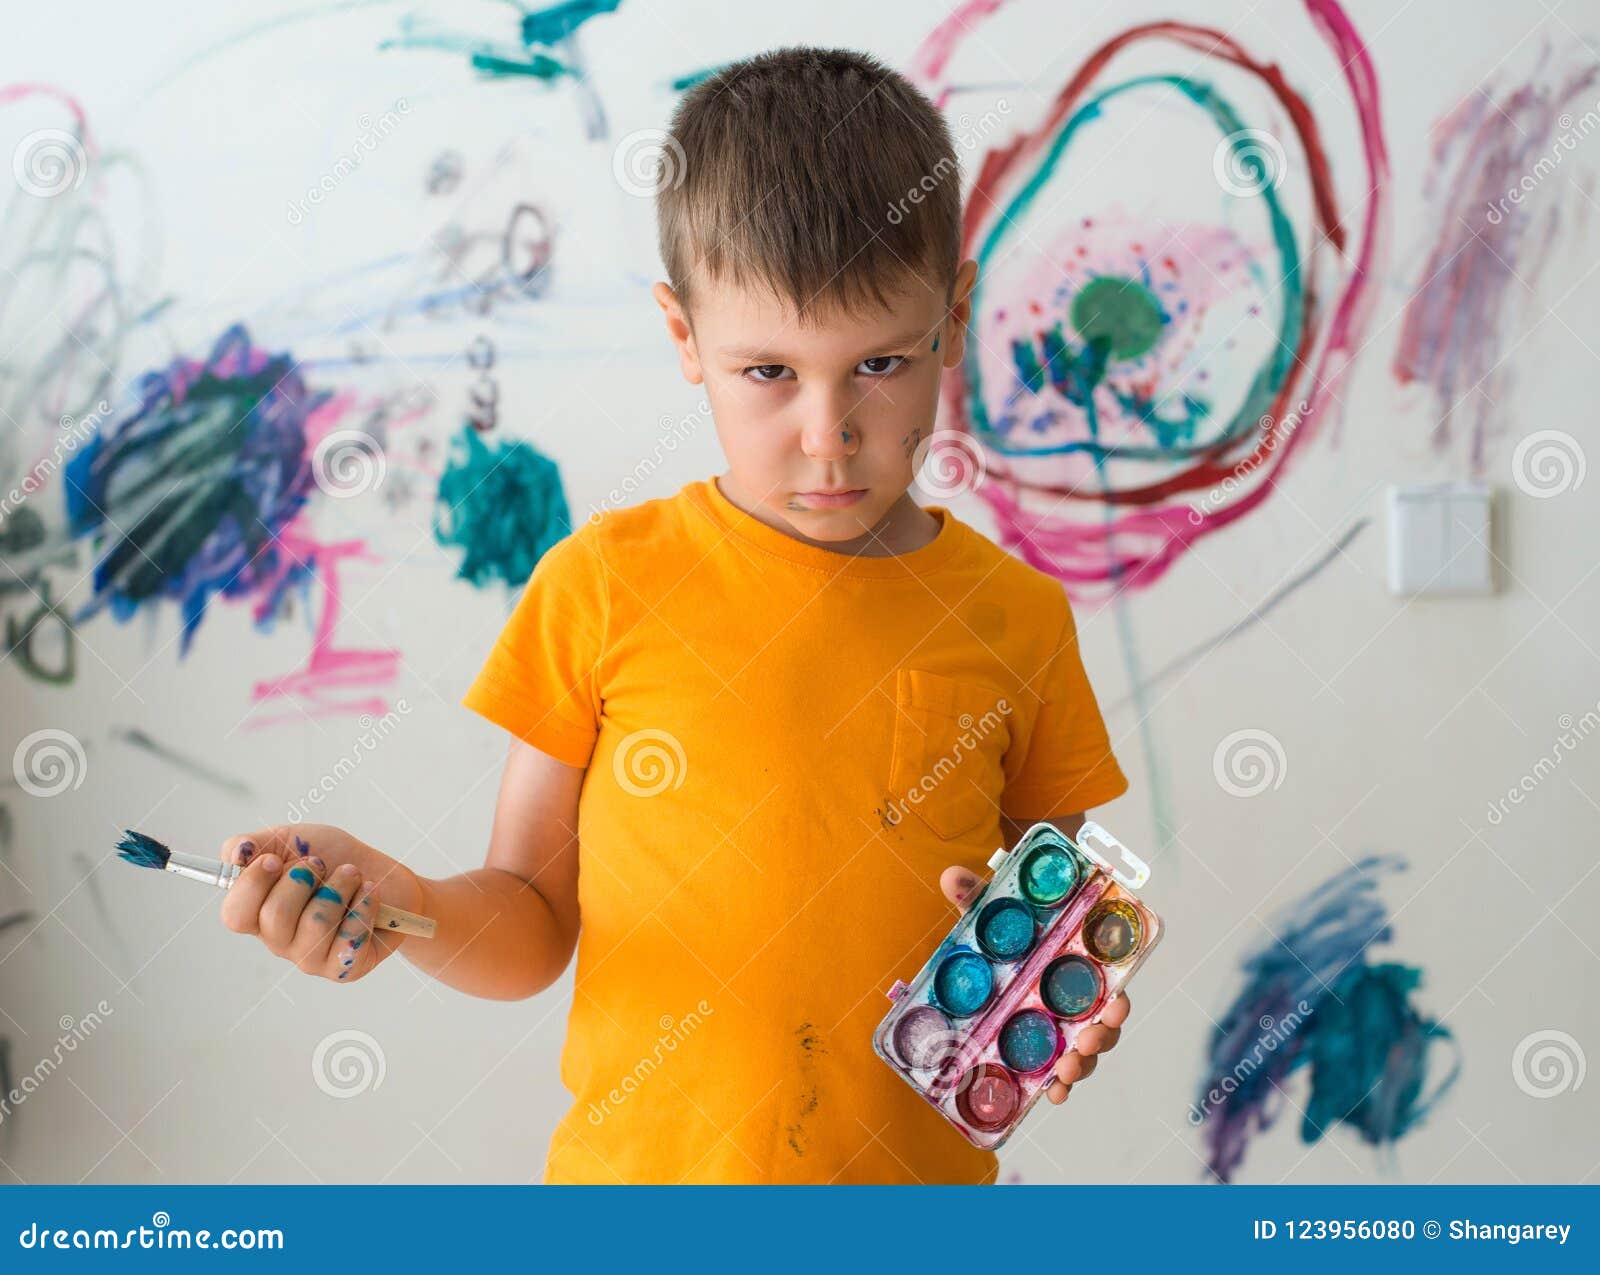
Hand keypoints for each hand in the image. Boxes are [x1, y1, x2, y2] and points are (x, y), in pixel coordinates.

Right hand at [217, 824, 423, 982]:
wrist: (386, 875)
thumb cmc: (334, 858)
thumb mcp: (291, 839)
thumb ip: (255, 844)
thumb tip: (235, 854)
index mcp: (259, 913)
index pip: (235, 915)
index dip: (252, 886)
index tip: (276, 860)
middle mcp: (280, 942)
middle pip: (274, 918)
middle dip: (304, 878)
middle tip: (322, 864)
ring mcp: (311, 958)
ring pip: (316, 924)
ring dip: (340, 886)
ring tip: (352, 875)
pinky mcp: (345, 968)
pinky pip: (350, 940)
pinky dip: (364, 905)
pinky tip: (369, 894)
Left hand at [939, 865, 1131, 1104]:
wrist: (988, 951)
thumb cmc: (1003, 932)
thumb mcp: (991, 912)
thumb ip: (976, 895)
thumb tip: (952, 877)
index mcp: (1071, 964)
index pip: (1108, 984)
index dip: (1117, 999)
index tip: (1117, 1004)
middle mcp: (1073, 998)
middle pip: (1102, 1024)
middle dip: (1100, 1038)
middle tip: (1085, 1043)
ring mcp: (1058, 1026)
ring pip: (1083, 1052)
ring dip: (1080, 1065)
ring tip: (1064, 1073)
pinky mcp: (1039, 1047)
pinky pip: (1056, 1071)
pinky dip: (1057, 1085)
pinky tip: (1052, 1095)